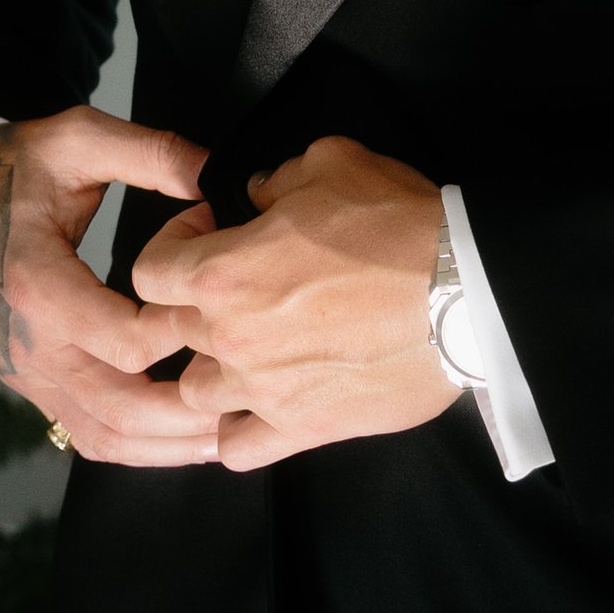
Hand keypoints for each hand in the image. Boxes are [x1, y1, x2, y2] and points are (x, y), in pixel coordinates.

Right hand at [0, 107, 218, 466]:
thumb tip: (217, 175)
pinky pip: (89, 434)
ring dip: (171, 444)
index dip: (186, 333)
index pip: (125, 343)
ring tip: (232, 429)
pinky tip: (185, 435)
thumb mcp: (77, 137)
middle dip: (192, 410)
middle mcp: (29, 343)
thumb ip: (150, 153)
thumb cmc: (13, 167)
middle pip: (121, 410)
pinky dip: (141, 446)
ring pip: (106, 438)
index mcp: (36, 284)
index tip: (227, 306)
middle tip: (252, 393)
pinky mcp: (34, 385)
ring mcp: (28, 373)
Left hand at [130, 133, 460, 470]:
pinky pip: (238, 449)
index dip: (172, 246)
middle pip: (170, 333)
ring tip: (253, 347)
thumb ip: (276, 179)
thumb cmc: (397, 224)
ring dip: (214, 368)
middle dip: (195, 304)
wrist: (464, 292)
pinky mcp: (304, 429)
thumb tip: (260, 194)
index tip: (210, 235)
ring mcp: (264, 390)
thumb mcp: (331, 162)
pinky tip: (262, 407)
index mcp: (223, 273)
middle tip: (243, 286)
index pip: (149, 272)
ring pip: (196, 392)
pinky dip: (240, 431)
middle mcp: (231, 337)